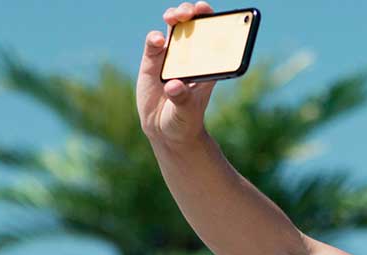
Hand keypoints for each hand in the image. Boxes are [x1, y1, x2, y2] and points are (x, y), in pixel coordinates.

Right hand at [137, 2, 217, 144]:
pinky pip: (154, 44)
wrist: (166, 130)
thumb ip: (181, 99)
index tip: (210, 13)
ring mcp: (171, 56)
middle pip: (194, 25)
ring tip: (174, 18)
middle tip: (191, 12)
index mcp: (208, 64)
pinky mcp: (152, 61)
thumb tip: (173, 85)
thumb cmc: (185, 120)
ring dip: (175, 17)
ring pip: (174, 28)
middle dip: (193, 12)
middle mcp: (191, 56)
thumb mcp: (186, 112)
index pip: (214, 36)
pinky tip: (158, 40)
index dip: (213, 20)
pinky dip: (155, 38)